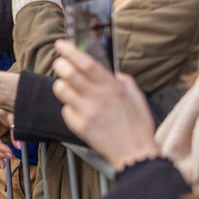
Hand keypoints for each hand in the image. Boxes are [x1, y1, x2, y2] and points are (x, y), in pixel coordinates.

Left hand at [51, 40, 159, 170]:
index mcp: (112, 88)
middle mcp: (98, 98)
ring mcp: (86, 112)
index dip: (71, 51)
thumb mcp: (136, 97)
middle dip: (60, 64)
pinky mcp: (78, 126)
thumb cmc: (138, 125)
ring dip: (61, 85)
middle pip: (68, 73)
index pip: (87, 63)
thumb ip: (123, 81)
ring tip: (68, 88)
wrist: (135, 154)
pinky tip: (79, 112)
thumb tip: (112, 73)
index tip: (60, 44)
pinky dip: (69, 108)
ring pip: (61, 90)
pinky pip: (65, 111)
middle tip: (59, 63)